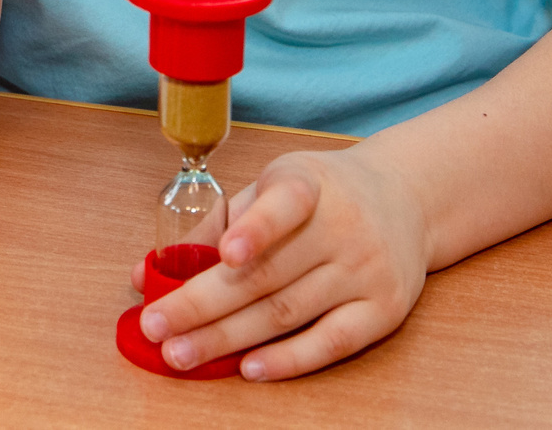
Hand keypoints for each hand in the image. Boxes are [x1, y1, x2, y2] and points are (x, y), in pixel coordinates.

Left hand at [136, 147, 429, 380]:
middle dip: (204, 306)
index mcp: (308, 184)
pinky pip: (332, 342)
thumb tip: (147, 273)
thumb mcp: (271, 187)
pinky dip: (288, 359)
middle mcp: (343, 226)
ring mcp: (367, 270)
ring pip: (288, 313)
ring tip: (182, 353)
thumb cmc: (320, 195)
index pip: (286, 203)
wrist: (405, 199)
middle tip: (158, 327)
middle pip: (267, 276)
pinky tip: (248, 367)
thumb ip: (214, 225)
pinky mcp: (385, 309)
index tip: (225, 255)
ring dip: (229, 339)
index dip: (255, 229)